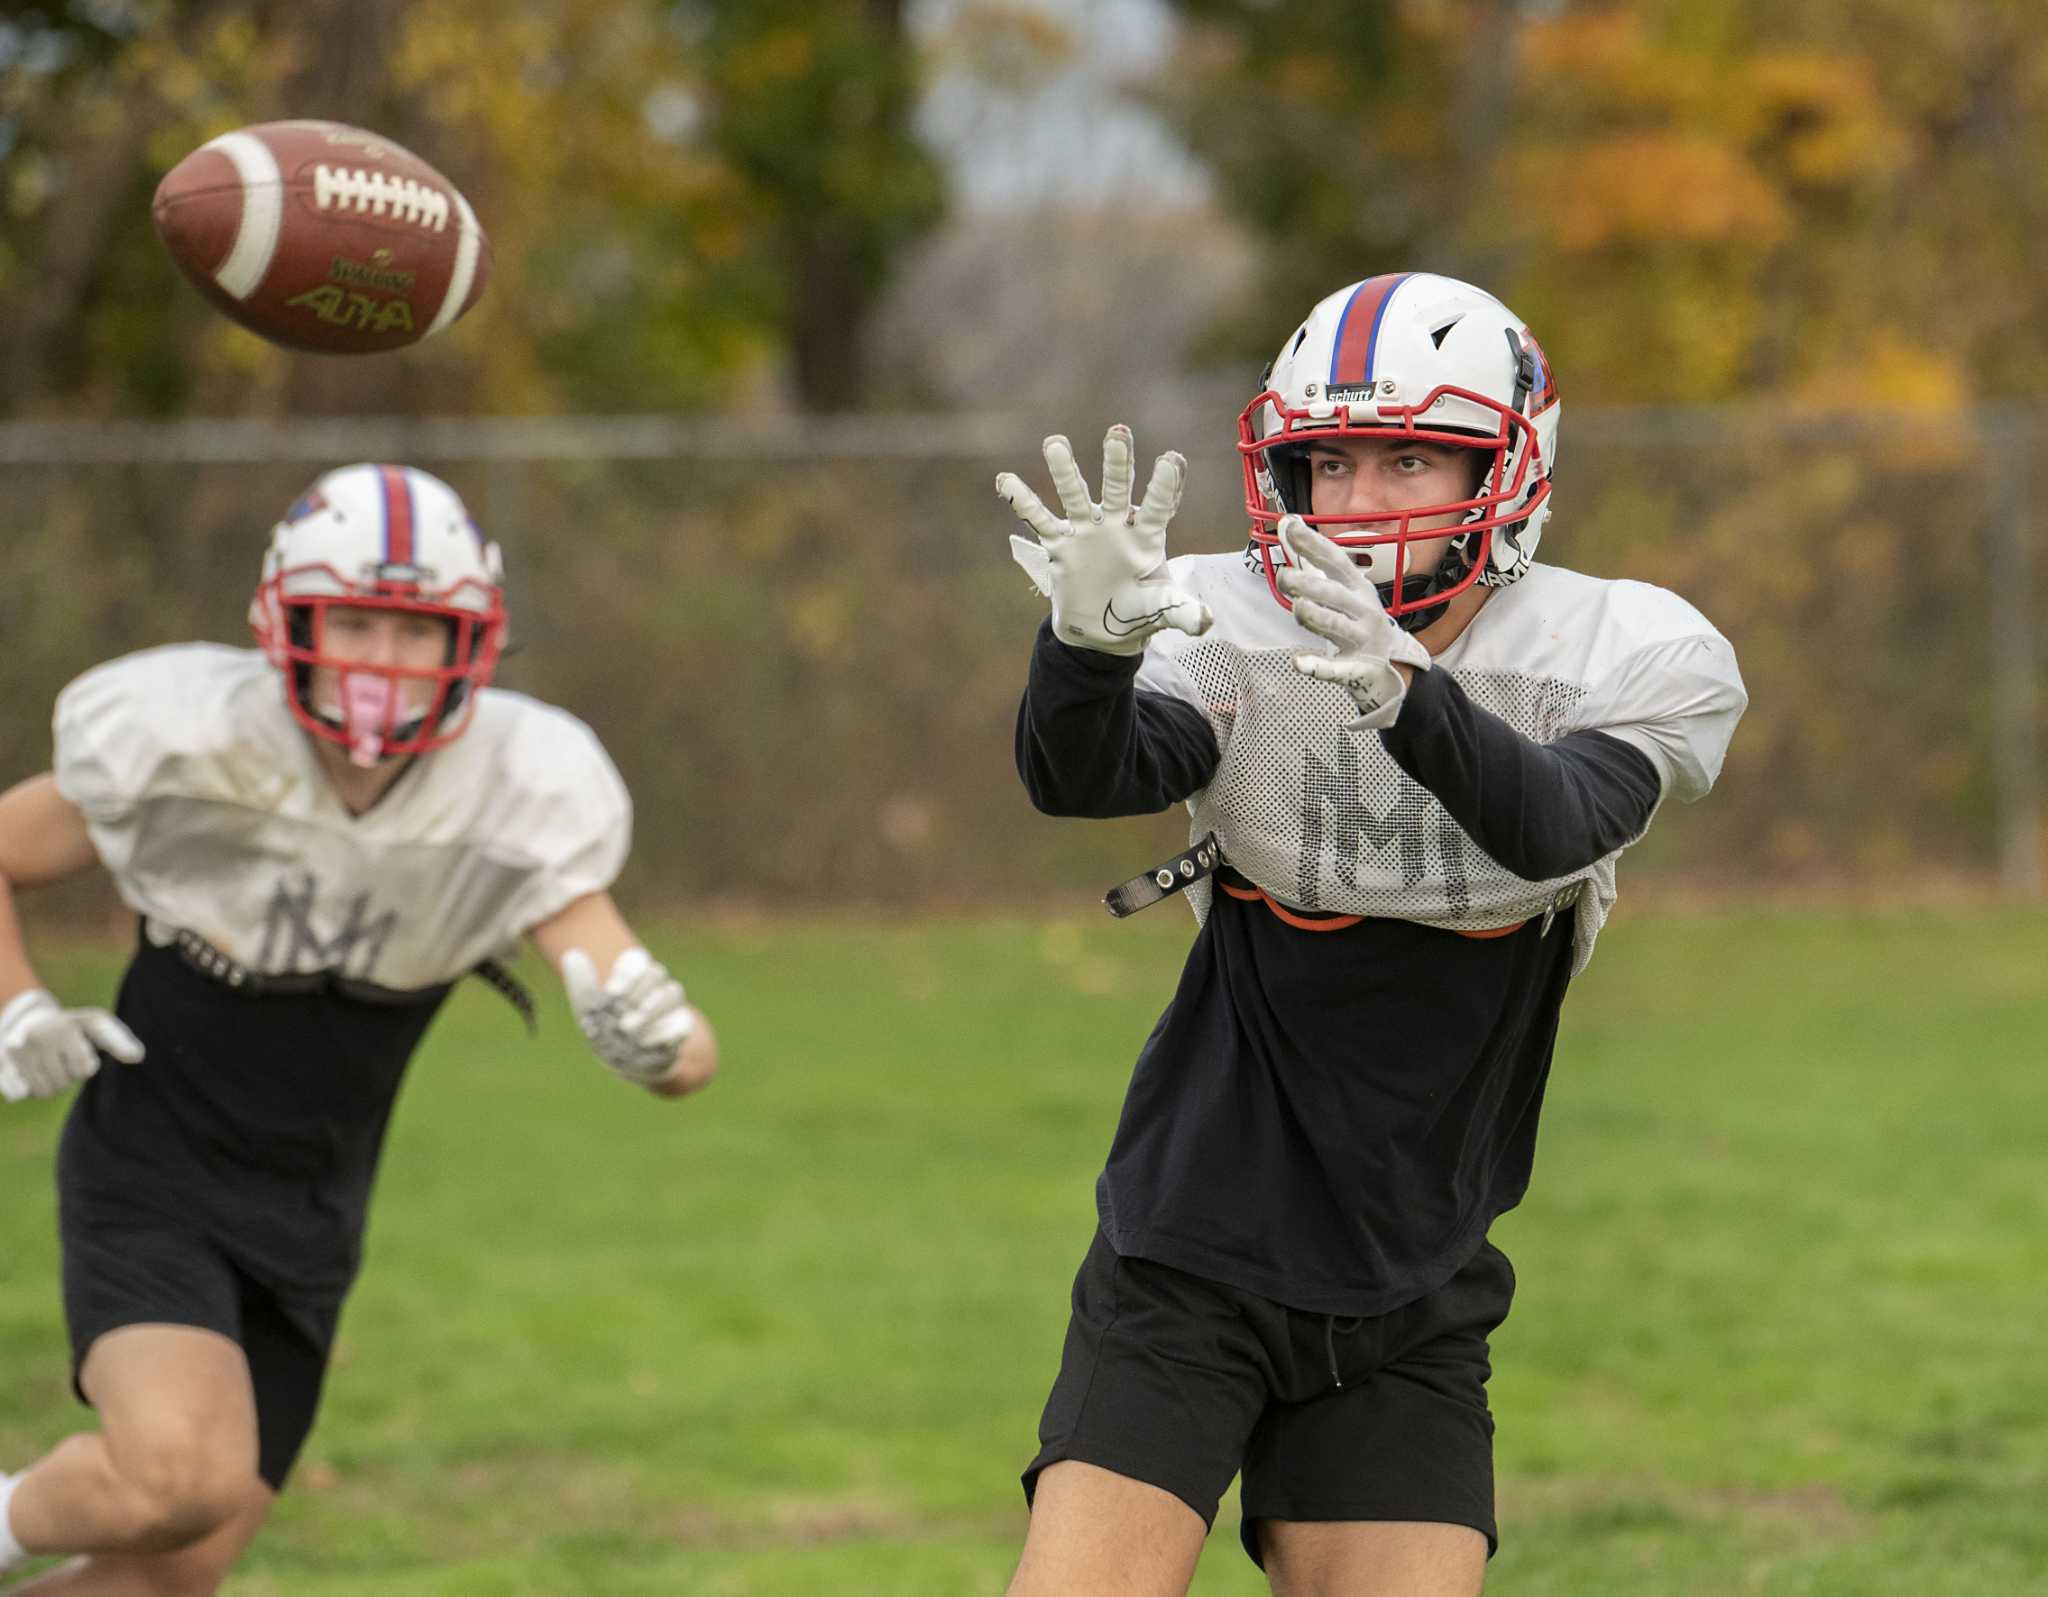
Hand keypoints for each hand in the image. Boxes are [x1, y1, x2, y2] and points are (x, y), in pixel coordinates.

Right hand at [0, 988, 144, 1103]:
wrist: (27, 1017)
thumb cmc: (73, 1028)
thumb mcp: (99, 1027)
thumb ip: (120, 1041)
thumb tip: (138, 1056)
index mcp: (65, 1026)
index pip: (85, 1069)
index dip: (86, 1065)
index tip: (83, 1051)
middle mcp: (38, 1035)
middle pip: (65, 1083)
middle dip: (67, 1075)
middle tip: (60, 1058)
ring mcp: (15, 1050)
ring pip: (43, 1091)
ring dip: (49, 1084)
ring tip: (46, 1063)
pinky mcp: (0, 1063)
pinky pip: (16, 1092)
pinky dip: (21, 1092)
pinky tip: (24, 1082)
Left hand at [560, 946, 699, 1088]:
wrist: (624, 1062)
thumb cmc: (604, 1029)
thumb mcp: (588, 1007)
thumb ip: (582, 983)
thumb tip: (572, 954)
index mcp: (632, 977)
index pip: (638, 960)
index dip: (627, 973)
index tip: (611, 992)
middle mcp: (654, 987)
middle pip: (657, 972)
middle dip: (638, 990)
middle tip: (618, 1009)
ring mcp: (670, 1006)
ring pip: (673, 992)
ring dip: (651, 1008)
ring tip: (626, 1027)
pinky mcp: (681, 1027)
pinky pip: (684, 1021)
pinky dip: (664, 1031)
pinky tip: (645, 1043)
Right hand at [997, 423, 1212, 655]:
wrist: (1102, 630)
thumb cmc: (1138, 612)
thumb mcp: (1161, 611)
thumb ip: (1180, 610)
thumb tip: (1206, 623)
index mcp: (1147, 537)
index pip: (1158, 507)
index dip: (1164, 486)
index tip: (1171, 459)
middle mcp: (1117, 525)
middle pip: (1118, 488)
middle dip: (1118, 462)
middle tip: (1118, 432)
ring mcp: (1087, 531)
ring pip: (1076, 495)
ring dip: (1065, 471)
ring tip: (1055, 443)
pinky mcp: (1061, 544)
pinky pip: (1040, 520)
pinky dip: (1023, 501)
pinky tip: (1006, 480)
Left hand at [1275, 515, 1433, 729]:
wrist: (1388, 666)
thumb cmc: (1357, 620)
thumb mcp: (1341, 588)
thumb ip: (1311, 558)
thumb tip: (1288, 523)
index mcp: (1358, 587)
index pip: (1335, 560)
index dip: (1314, 544)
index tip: (1290, 527)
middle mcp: (1363, 610)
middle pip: (1335, 594)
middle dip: (1310, 584)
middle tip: (1285, 576)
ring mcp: (1361, 640)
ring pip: (1336, 626)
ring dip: (1316, 616)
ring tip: (1298, 607)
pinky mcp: (1355, 670)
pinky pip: (1335, 669)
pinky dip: (1317, 667)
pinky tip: (1298, 663)